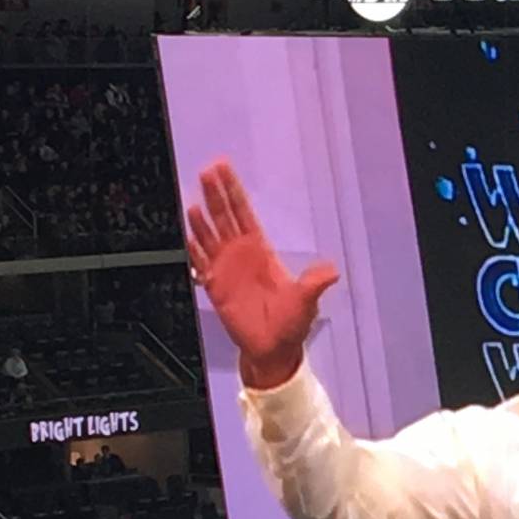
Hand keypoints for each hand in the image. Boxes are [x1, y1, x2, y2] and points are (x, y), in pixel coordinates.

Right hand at [183, 159, 340, 391]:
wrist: (272, 349)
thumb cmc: (290, 324)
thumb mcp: (306, 302)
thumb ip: (314, 284)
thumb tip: (332, 271)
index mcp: (261, 250)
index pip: (244, 213)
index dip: (234, 192)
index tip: (223, 169)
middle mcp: (241, 254)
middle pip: (225, 217)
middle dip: (216, 194)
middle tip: (206, 171)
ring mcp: (225, 267)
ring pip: (209, 235)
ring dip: (201, 218)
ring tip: (194, 198)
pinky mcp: (214, 285)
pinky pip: (199, 261)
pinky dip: (193, 247)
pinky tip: (186, 232)